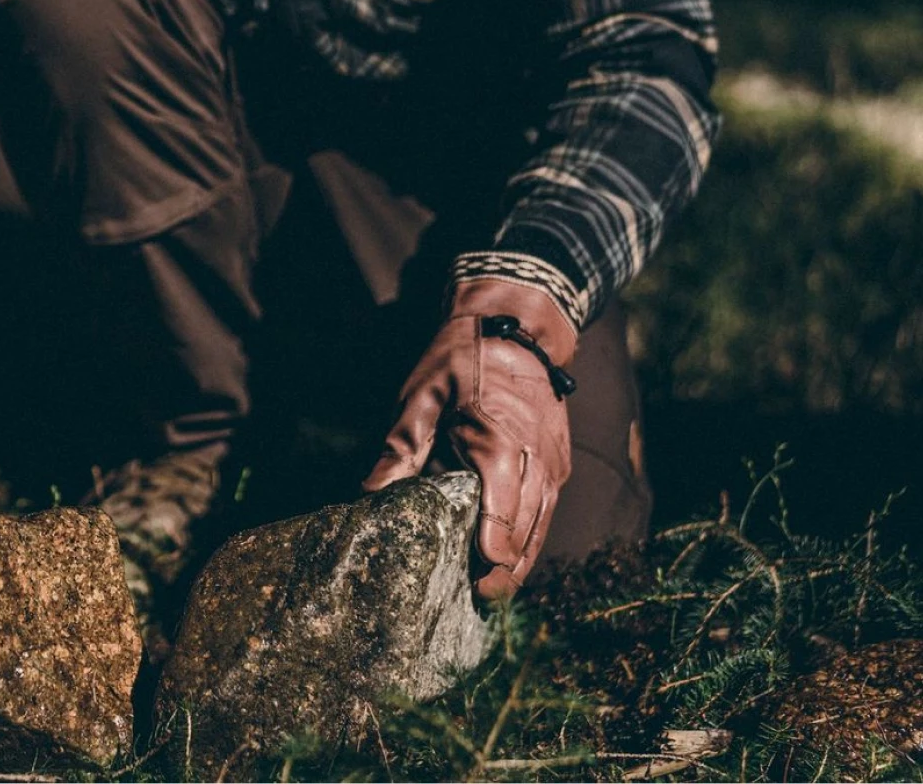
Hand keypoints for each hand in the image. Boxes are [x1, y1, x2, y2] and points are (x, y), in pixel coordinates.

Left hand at [363, 279, 576, 598]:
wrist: (517, 326)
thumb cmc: (462, 358)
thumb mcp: (422, 396)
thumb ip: (400, 447)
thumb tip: (368, 493)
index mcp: (500, 442)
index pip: (503, 511)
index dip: (493, 552)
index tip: (479, 584)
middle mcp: (536, 458)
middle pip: (527, 529)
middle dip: (508, 568)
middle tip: (480, 599)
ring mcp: (553, 461)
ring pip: (543, 524)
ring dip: (523, 558)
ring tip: (496, 590)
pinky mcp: (558, 461)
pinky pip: (548, 507)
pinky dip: (532, 534)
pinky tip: (512, 557)